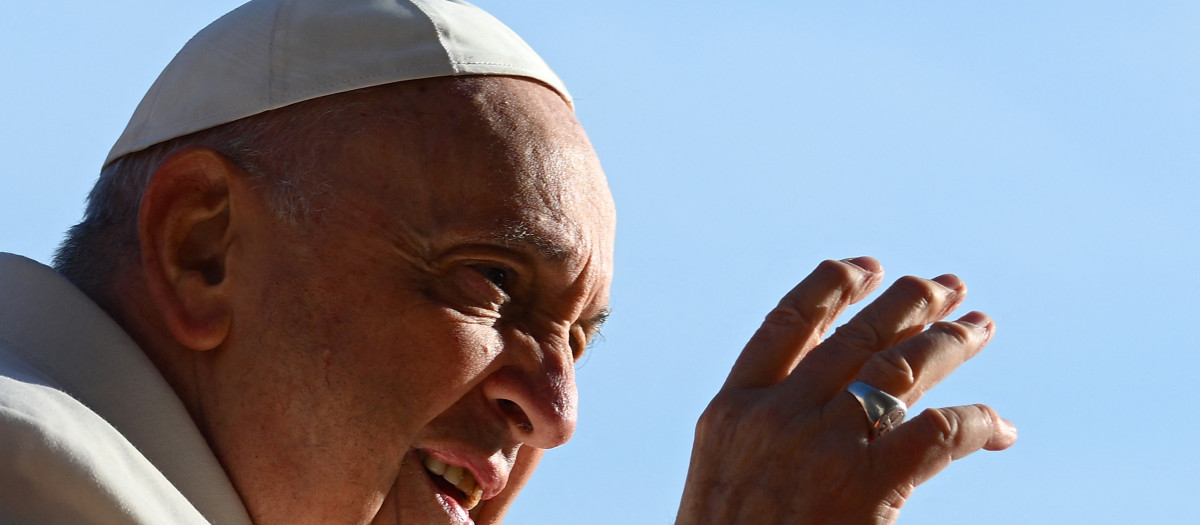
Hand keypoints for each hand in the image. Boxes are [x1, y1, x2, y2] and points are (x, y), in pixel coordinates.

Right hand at [675, 257, 1016, 523]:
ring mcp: (823, 445)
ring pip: (900, 368)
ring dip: (948, 341)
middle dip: (908, 303)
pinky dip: (979, 423)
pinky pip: (940, 432)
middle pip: (855, 335)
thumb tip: (821, 396)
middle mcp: (778, 413)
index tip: (868, 267)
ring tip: (980, 324)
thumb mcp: (723, 472)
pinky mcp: (868, 485)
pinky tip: (1001, 427)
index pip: (787, 323)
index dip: (832, 285)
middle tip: (947, 286)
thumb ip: (763, 429)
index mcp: (732, 408)